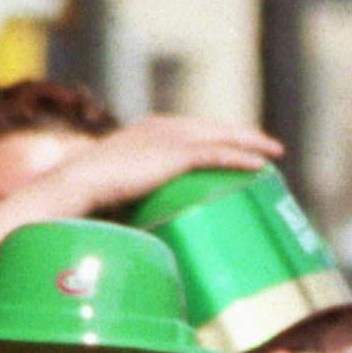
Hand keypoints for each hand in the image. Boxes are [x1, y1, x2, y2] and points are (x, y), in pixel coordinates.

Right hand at [28, 114, 283, 217]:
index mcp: (146, 131)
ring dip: (249, 142)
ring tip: (274, 152)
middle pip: (211, 127)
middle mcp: (159, 128)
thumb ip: (138, 194)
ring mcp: (167, 139)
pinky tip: (261, 165)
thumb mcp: (119, 189)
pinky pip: (216, 154)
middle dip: (240, 134)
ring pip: (220, 136)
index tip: (236, 143)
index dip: (216, 134)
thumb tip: (148, 225)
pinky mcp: (173, 155)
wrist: (77, 188)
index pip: (190, 128)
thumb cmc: (89, 198)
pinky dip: (240, 158)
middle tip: (267, 145)